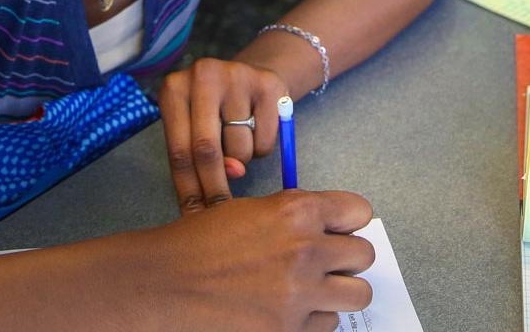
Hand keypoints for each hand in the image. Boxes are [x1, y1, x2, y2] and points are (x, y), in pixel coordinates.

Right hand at [143, 191, 375, 330]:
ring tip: (312, 291)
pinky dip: (313, 319)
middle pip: (364, 255)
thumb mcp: (249, 210)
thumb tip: (324, 228)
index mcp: (296, 211)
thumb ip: (292, 216)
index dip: (348, 221)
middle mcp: (306, 250)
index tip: (341, 229)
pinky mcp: (290, 330)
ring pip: (357, 294)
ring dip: (338, 292)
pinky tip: (288, 311)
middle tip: (325, 263)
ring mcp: (301, 294)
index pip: (358, 211)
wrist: (165, 283)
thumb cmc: (199, 245)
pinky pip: (328, 325)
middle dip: (347, 259)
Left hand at [160, 57, 291, 212]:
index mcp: (174, 89)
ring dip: (241, 163)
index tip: (196, 216)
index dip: (188, 189)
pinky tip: (255, 131)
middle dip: (214, 187)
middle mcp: (203, 75)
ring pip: (239, 149)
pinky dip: (261, 149)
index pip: (179, 152)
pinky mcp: (268, 84)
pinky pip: (265, 140)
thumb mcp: (194, 128)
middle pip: (206, 150)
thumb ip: (200, 156)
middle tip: (221, 209)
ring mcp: (237, 76)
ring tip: (237, 142)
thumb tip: (234, 173)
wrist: (249, 75)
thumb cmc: (212, 110)